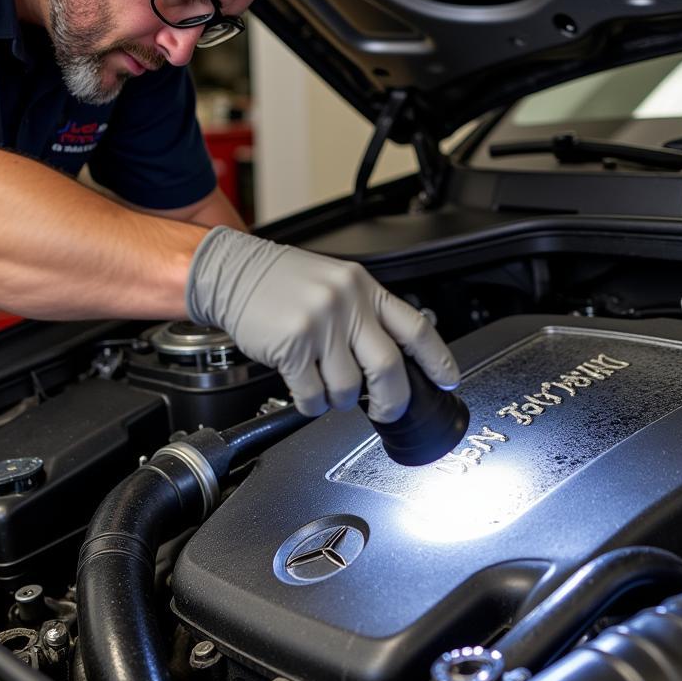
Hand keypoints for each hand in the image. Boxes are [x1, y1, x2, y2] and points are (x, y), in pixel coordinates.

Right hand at [185, 227, 459, 420]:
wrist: (232, 271)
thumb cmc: (282, 280)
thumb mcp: (335, 282)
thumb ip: (364, 313)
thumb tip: (393, 358)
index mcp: (363, 288)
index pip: (414, 327)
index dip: (438, 360)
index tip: (449, 381)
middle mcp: (346, 303)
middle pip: (389, 367)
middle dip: (392, 400)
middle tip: (385, 408)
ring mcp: (320, 324)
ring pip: (348, 388)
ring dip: (339, 399)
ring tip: (325, 386)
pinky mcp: (292, 345)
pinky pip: (313, 394)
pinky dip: (312, 403)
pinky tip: (306, 391)